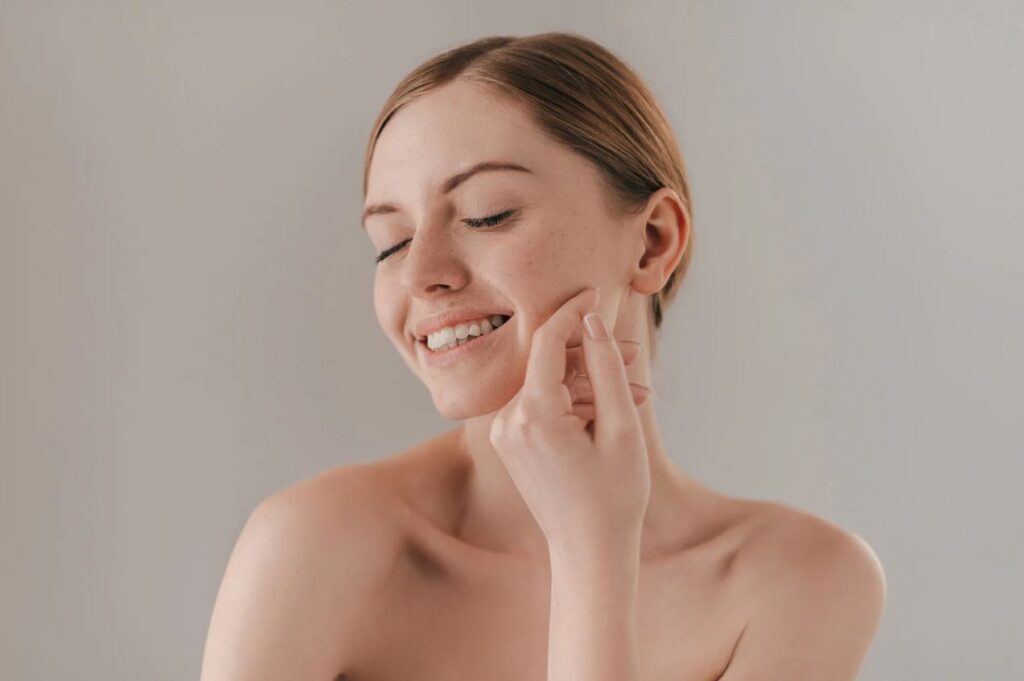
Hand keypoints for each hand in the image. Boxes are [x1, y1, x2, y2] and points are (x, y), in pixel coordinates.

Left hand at [489, 287, 651, 555]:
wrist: (588, 553)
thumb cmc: (613, 497)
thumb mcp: (621, 428)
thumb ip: (606, 368)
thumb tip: (593, 321)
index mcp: (533, 415)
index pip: (547, 341)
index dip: (573, 311)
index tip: (596, 291)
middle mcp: (508, 421)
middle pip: (549, 363)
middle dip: (591, 353)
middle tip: (635, 353)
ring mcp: (505, 434)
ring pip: (549, 385)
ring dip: (589, 382)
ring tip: (636, 392)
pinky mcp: (511, 444)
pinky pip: (543, 406)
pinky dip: (575, 403)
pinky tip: (612, 411)